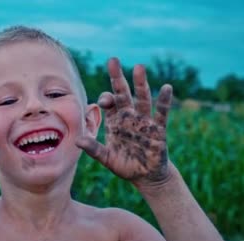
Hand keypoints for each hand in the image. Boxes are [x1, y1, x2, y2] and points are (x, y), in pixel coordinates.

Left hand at [76, 58, 171, 185]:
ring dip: (140, 84)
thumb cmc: (124, 165)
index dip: (106, 98)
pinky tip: (166, 88)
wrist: (145, 176)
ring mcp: (144, 121)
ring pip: (142, 98)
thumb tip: (77, 141)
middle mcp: (129, 116)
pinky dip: (164, 101)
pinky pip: (161, 113)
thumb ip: (93, 149)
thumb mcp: (106, 158)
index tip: (104, 102)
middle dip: (118, 78)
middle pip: (123, 93)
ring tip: (139, 67)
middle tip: (113, 60)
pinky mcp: (158, 129)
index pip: (109, 102)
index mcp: (115, 121)